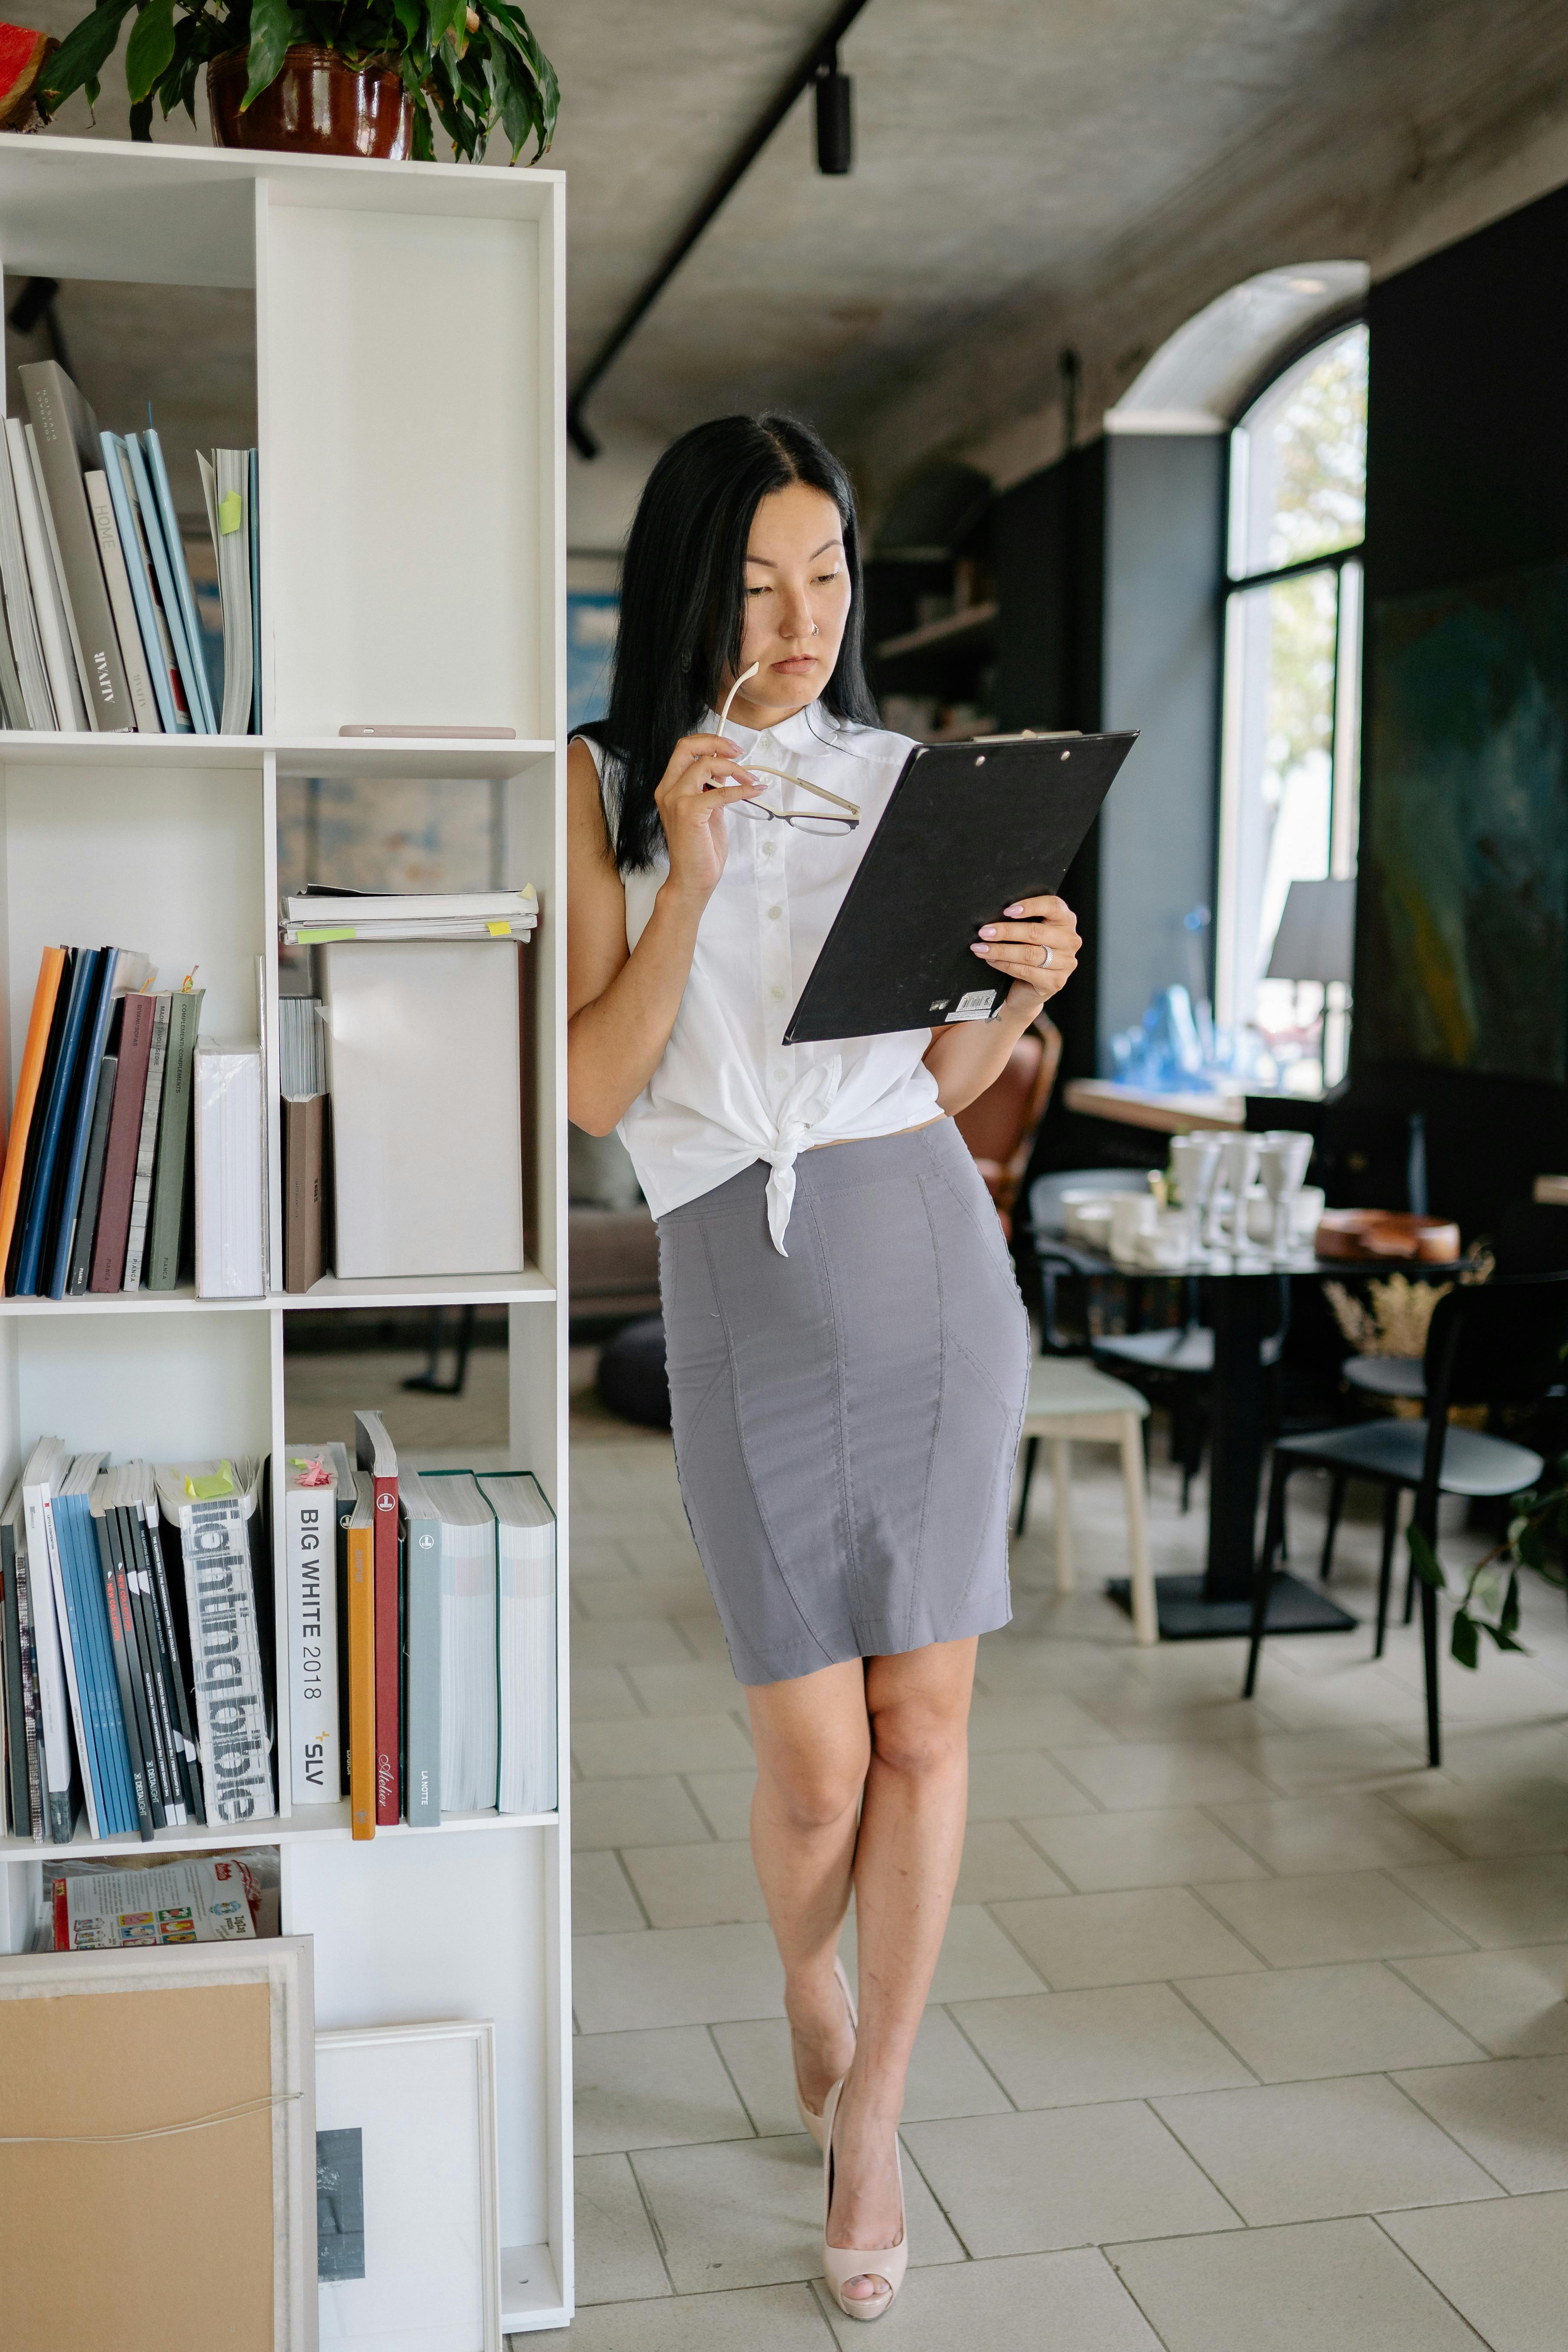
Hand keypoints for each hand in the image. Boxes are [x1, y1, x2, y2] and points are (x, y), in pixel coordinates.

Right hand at [654, 733, 760, 899]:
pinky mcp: (689, 812)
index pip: (684, 750)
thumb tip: (726, 770)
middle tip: (738, 752)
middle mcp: (668, 790)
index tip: (732, 749)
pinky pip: (721, 791)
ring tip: (751, 780)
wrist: (692, 879)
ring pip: (705, 764)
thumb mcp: (707, 811)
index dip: (709, 742)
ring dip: (734, 768)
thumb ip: (711, 789)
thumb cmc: (700, 849)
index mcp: (669, 788)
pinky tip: (755, 791)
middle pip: (686, 747)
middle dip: (716, 742)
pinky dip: (742, 789)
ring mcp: (675, 800)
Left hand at [970, 895, 1080, 1009]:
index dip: (1031, 906)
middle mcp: (1070, 941)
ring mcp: (1065, 963)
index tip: (1007, 911)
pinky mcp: (1055, 981)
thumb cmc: (1030, 951)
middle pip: (1036, 932)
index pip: (1053, 906)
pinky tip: (991, 960)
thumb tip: (994, 913)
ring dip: (1001, 950)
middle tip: (984, 932)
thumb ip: (1024, 920)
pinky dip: (1004, 965)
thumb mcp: (1032, 932)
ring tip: (982, 948)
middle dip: (1005, 931)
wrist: (1030, 988)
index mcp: (1066, 921)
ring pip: (1028, 953)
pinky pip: (1025, 971)